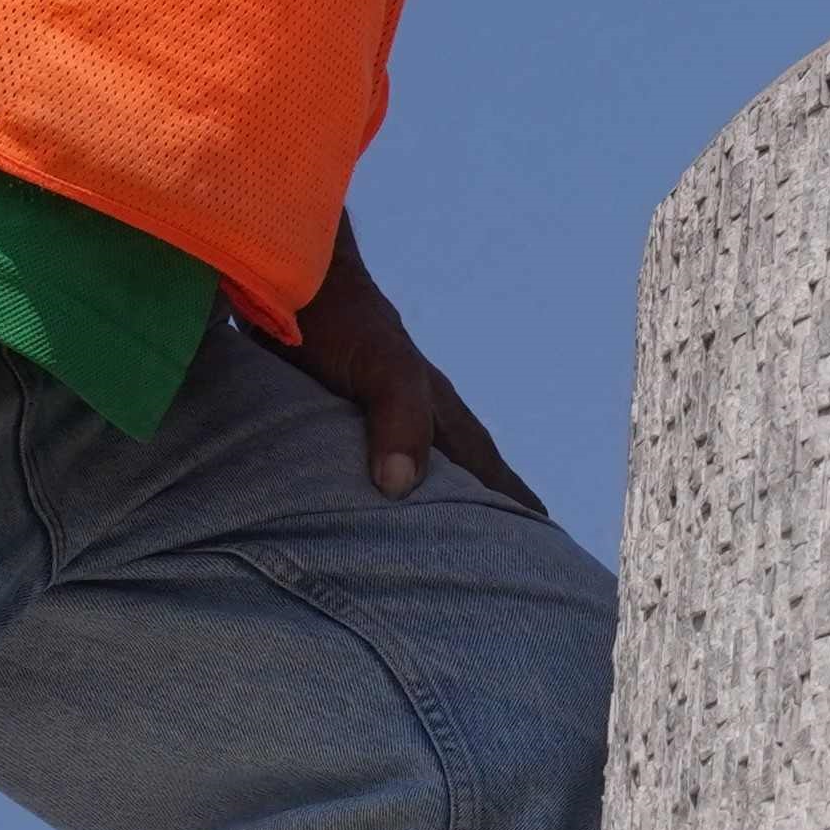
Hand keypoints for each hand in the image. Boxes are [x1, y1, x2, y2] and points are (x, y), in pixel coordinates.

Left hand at [278, 221, 536, 511]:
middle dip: (482, 506)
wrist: (288, 279)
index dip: (509, 497)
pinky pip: (369, 464)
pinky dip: (382, 488)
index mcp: (433, 406)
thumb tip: (402, 488)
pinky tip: (367, 503)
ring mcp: (373, 413)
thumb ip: (400, 417)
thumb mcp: (380, 364)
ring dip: (431, 501)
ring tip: (435, 538)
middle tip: (500, 550)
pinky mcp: (333, 415)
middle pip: (458, 467)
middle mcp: (412, 414)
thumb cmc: (342, 321)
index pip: (482, 461)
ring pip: (415, 466)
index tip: (542, 533)